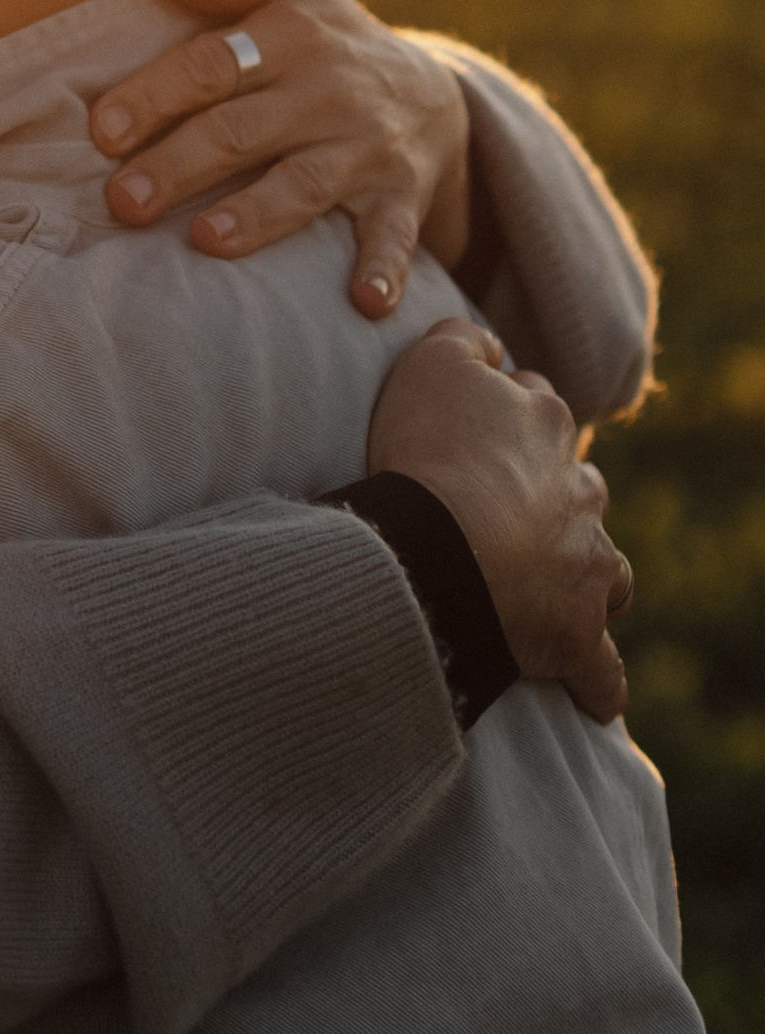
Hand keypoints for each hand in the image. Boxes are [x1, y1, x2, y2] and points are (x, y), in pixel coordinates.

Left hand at [91, 0, 472, 317]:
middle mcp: (327, 92)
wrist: (434, 95)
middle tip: (123, 201)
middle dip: (180, 165)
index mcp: (290, 36)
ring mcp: (366, 147)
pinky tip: (364, 303)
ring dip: (257, 215)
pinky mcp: (401, 196)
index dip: (155, 96)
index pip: (210, 65)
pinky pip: (393, 235)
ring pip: (304, 185)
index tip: (104, 132)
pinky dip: (383, 269)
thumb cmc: (328, 35)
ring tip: (203, 241)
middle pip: (242, 130)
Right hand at [368, 319, 633, 721]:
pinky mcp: (577, 633)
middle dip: (553, 497)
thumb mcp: (430, 363)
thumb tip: (490, 343)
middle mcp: (579, 491)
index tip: (469, 438)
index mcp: (546, 425)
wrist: (444, 543)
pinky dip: (598, 680)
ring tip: (552, 590)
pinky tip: (592, 694)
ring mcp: (586, 563)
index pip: (536, 410)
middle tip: (504, 512)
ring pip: (604, 567)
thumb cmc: (428, 452)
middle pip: (577, 487)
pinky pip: (600, 666)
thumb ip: (461, 339)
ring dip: (586, 576)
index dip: (502, 420)